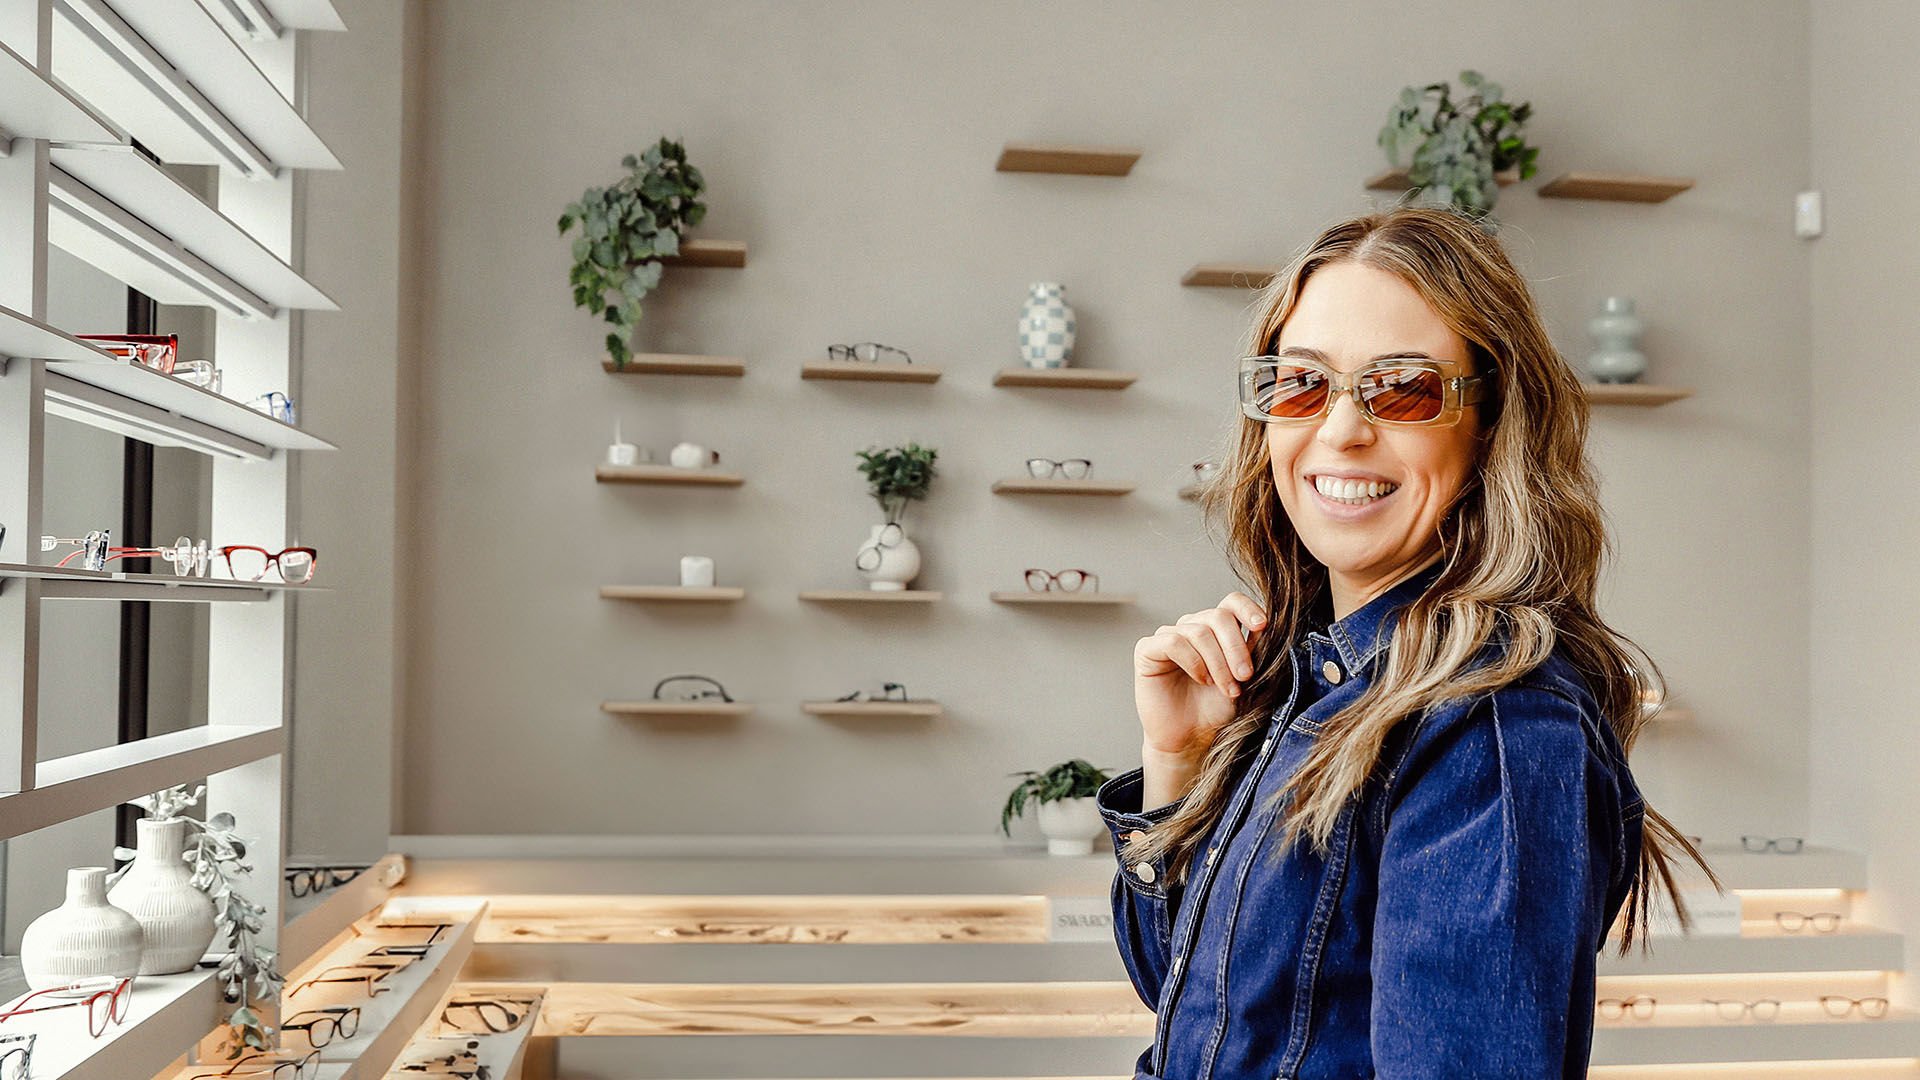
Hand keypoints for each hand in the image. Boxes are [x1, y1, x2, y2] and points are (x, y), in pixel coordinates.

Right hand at [1134, 592, 1268, 758]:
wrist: (1191, 739)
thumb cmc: (1216, 709)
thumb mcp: (1244, 678)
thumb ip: (1254, 649)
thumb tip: (1268, 623)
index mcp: (1216, 630)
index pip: (1230, 602)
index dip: (1247, 608)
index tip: (1261, 626)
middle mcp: (1192, 627)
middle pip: (1218, 616)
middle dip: (1236, 647)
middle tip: (1245, 676)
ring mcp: (1168, 636)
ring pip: (1199, 631)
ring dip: (1218, 662)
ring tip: (1225, 688)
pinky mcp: (1147, 650)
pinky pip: (1173, 641)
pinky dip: (1193, 661)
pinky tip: (1201, 679)